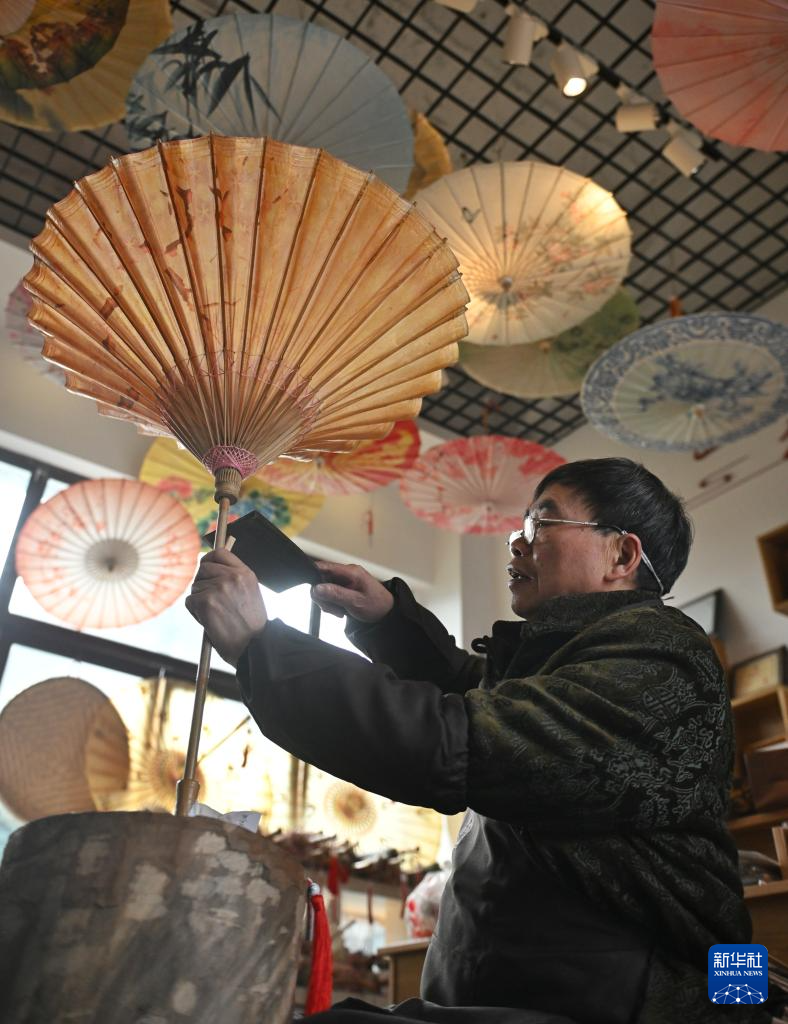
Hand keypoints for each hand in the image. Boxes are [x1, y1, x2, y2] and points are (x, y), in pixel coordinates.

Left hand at [185, 548, 266, 667]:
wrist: (253, 647)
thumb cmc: (251, 626)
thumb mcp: (250, 593)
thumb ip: (234, 579)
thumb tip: (209, 568)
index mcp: (245, 573)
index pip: (220, 552)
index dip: (209, 559)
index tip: (206, 566)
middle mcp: (232, 577)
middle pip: (203, 568)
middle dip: (202, 582)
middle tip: (209, 599)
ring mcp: (218, 588)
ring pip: (195, 587)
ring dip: (200, 601)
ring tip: (216, 615)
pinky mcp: (206, 602)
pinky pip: (190, 601)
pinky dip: (195, 613)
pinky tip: (209, 621)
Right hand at [311, 560, 393, 621]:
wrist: (387, 613)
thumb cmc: (377, 605)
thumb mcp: (355, 602)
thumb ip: (336, 594)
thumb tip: (317, 588)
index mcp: (350, 572)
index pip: (324, 566)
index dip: (314, 577)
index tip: (313, 592)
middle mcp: (346, 573)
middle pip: (321, 580)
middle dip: (323, 596)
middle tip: (332, 609)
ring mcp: (345, 581)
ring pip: (324, 589)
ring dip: (328, 602)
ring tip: (339, 611)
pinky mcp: (344, 588)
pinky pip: (330, 594)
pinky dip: (332, 603)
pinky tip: (340, 610)